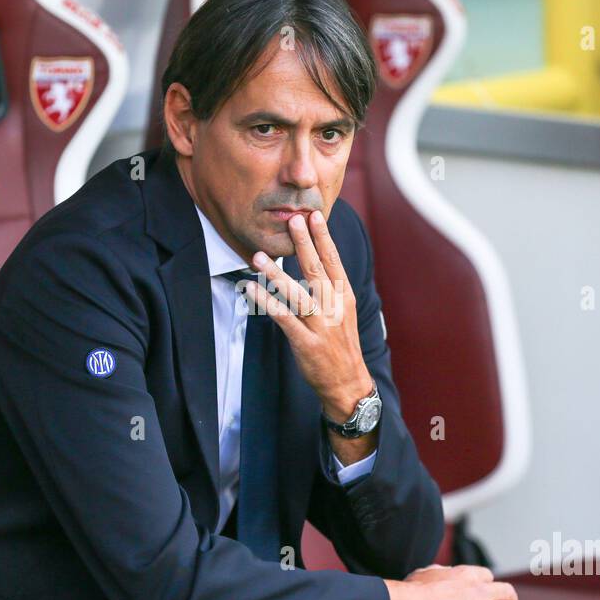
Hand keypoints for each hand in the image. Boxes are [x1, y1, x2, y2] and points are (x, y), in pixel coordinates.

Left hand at [243, 210, 371, 420]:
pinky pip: (284, 319)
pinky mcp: (306, 343)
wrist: (347, 383)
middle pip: (317, 271)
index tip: (314, 216)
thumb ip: (331, 287)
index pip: (334, 261)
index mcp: (345, 297)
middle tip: (293, 220)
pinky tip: (252, 290)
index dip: (324, 238)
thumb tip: (316, 258)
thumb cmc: (341, 344)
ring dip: (277, 274)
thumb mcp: (345, 312)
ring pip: (298, 294)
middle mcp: (334, 308)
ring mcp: (321, 326)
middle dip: (305, 244)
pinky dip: (268, 303)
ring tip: (260, 256)